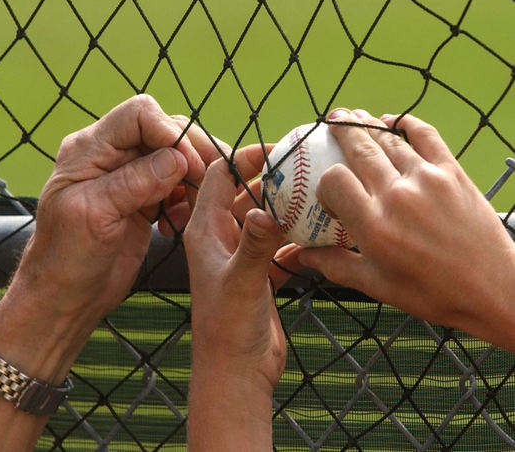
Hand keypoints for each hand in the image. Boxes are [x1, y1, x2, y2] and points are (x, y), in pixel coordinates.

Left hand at [21, 95, 206, 321]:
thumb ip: (134, 182)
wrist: (66, 297)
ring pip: (176, 155)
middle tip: (204, 182)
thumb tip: (177, 157)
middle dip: (189, 153)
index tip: (187, 163)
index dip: (168, 131)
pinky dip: (188, 198)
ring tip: (194, 204)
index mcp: (90, 149)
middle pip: (164, 130)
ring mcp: (130, 176)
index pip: (139, 114)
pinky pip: (178, 183)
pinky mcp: (145, 198)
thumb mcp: (94, 216)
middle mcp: (111, 155)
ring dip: (192, 177)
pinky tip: (180, 221)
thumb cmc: (65, 258)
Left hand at [184, 145, 301, 449]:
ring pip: (265, 215)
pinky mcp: (259, 271)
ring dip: (288, 205)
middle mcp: (220, 235)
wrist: (236, 375)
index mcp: (205, 229)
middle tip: (306, 167)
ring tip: (318, 194)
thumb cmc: (227, 331)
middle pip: (246, 190)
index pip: (220, 175)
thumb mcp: (241, 283)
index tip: (278, 150)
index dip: (245, 157)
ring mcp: (240, 252)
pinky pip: (280, 241)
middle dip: (272, 177)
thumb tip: (268, 211)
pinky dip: (297, 234)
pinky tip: (320, 232)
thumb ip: (254, 246)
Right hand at [299, 108, 514, 349]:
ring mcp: (426, 179)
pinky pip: (426, 135)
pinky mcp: (452, 172)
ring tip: (354, 115)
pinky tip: (394, 119)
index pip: (335, 181)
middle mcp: (396, 196)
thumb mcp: (378, 286)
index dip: (325, 180)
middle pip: (359, 148)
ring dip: (367, 123)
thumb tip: (303, 257)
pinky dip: (406, 122)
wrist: (494, 288)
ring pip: (388, 138)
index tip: (330, 189)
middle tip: (331, 120)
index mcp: (374, 226)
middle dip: (340, 130)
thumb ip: (336, 266)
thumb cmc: (434, 293)